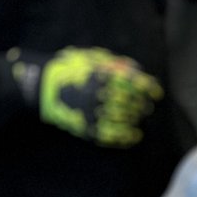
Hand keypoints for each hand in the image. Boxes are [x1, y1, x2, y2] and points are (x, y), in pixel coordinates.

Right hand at [13, 47, 163, 147]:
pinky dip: (126, 137)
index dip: (148, 87)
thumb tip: (135, 69)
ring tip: (140, 118)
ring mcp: (93, 112)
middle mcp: (98, 94)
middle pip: (130, 101)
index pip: (132, 82)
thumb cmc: (67, 69)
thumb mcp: (88, 58)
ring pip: (123, 119)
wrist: (40, 87)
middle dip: (142, 104)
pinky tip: (135, 135)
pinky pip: (112, 136)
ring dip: (136, 120)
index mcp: (100, 74)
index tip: (156, 92)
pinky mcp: (87, 128)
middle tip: (146, 106)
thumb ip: (112, 63)